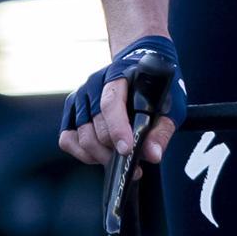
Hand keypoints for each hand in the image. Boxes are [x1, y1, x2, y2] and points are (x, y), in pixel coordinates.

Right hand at [56, 37, 185, 169]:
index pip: (111, 103)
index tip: (127, 150)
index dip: (117, 129)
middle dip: (113, 151)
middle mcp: (93, 84)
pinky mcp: (71, 111)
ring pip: (82, 137)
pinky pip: (67, 139)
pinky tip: (100, 154)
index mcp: (118, 76)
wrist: (139, 73)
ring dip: (100, 155)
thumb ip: (161, 131)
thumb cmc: (154, 90)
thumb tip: (152, 154)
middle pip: (96, 126)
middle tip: (132, 162)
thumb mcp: (169, 107)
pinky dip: (83, 153)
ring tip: (118, 159)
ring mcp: (79, 97)